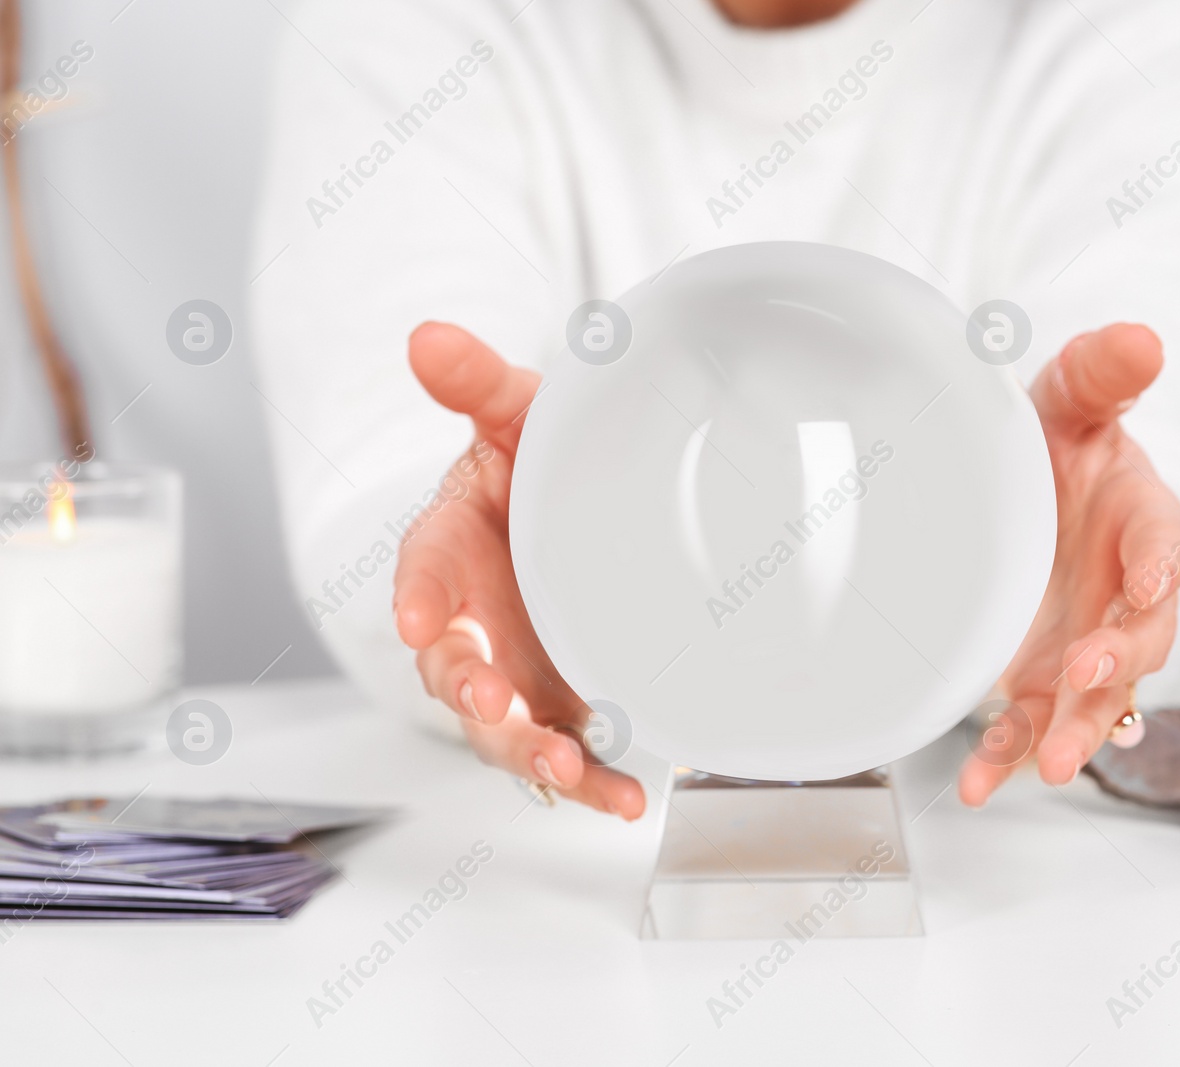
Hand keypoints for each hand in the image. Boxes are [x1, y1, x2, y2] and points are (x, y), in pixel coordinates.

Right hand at [393, 322, 645, 818]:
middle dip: (469, 691)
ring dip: (527, 755)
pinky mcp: (555, 708)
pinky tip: (628, 800)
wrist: (574, 514)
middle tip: (493, 704)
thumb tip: (427, 335)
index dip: (416, 596)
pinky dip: (591, 784)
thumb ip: (477, 383)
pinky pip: (565, 756)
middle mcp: (470, 621)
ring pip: (501, 730)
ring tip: (563, 769)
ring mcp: (511, 672)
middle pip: (452, 668)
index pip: (421, 569)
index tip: (421, 619)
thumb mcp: (514, 416)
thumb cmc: (531, 464)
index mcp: (449, 547)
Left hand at [958, 324, 1179, 806]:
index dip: (1162, 565)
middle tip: (1090, 678)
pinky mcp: (1044, 681)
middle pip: (1141, 639)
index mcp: (1143, 522)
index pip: (1165, 543)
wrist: (1028, 496)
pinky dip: (1004, 760)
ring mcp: (1089, 647)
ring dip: (1076, 733)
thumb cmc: (1059, 444)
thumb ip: (1100, 373)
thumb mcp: (1070, 398)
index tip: (1152, 585)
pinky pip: (1028, 727)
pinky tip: (973, 791)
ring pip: (1097, 702)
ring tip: (1051, 765)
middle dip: (1120, 662)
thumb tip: (1140, 336)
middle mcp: (1126, 596)